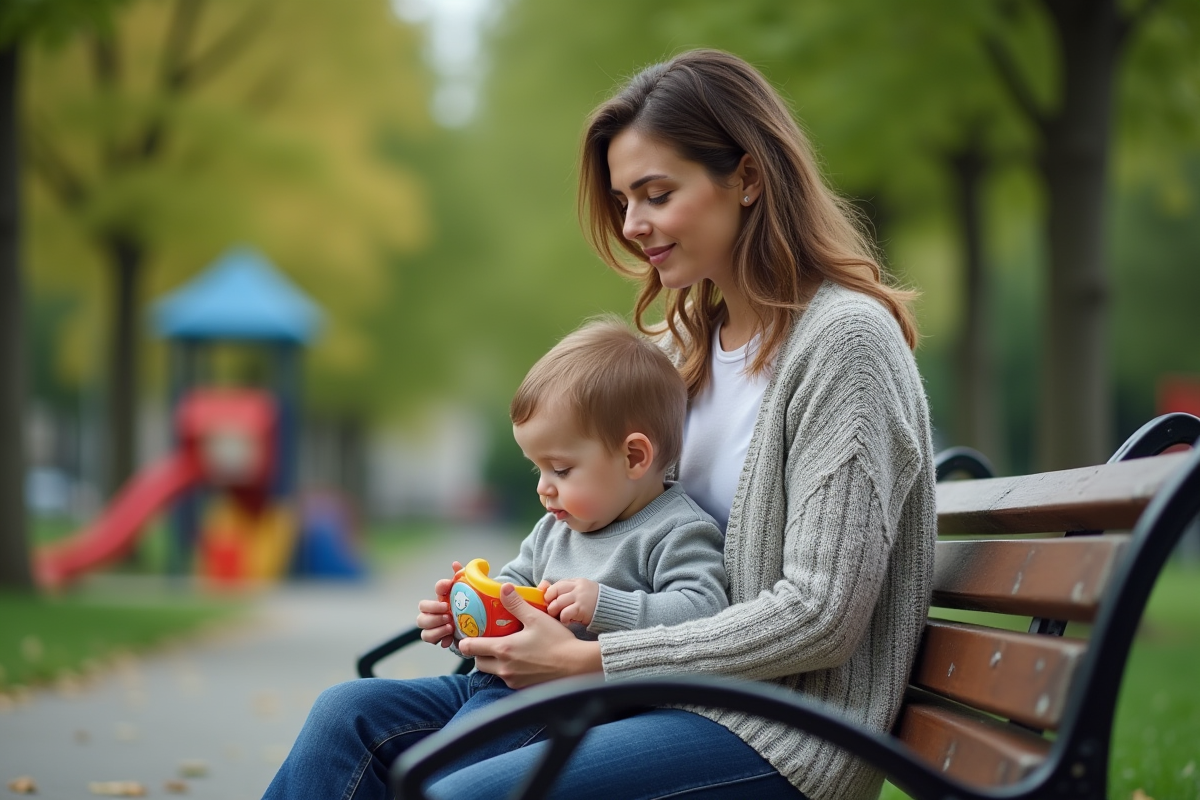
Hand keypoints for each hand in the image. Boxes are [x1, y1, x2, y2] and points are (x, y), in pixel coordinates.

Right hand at [415, 561, 462, 647]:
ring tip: (450, 626)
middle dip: (433, 610)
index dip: (441, 586)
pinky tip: (449, 638)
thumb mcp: (468, 594)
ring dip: (436, 626)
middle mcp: (435, 609)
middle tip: (447, 613)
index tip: (449, 587)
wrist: (473, 631)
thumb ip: (462, 578)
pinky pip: (429, 638)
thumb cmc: (467, 611)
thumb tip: (455, 564)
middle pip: (422, 606)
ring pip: (422, 624)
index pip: (437, 588)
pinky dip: (439, 638)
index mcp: (445, 596)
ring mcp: (433, 624)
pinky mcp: (435, 637)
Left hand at [457, 583, 602, 688]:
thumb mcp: (536, 618)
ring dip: (493, 662)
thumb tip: (504, 588)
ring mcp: (513, 680)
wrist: (576, 666)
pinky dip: (507, 670)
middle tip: (486, 641)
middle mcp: (504, 668)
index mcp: (503, 649)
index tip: (467, 635)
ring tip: (504, 649)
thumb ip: (516, 604)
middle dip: (479, 653)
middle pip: (478, 663)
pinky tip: (519, 660)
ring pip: (492, 672)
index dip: (465, 641)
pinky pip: (506, 679)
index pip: (471, 648)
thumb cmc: (557, 641)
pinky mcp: (522, 687)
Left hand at [544, 578, 599, 625]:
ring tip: (558, 617)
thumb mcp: (579, 591)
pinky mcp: (582, 609)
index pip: (557, 585)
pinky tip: (567, 622)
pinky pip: (566, 613)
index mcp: (577, 582)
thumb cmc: (592, 601)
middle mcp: (578, 588)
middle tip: (551, 611)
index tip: (548, 602)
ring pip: (558, 603)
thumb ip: (564, 589)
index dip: (549, 594)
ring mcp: (580, 598)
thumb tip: (542, 586)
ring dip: (554, 612)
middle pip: (555, 592)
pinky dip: (563, 619)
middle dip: (549, 603)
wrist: (611, 609)